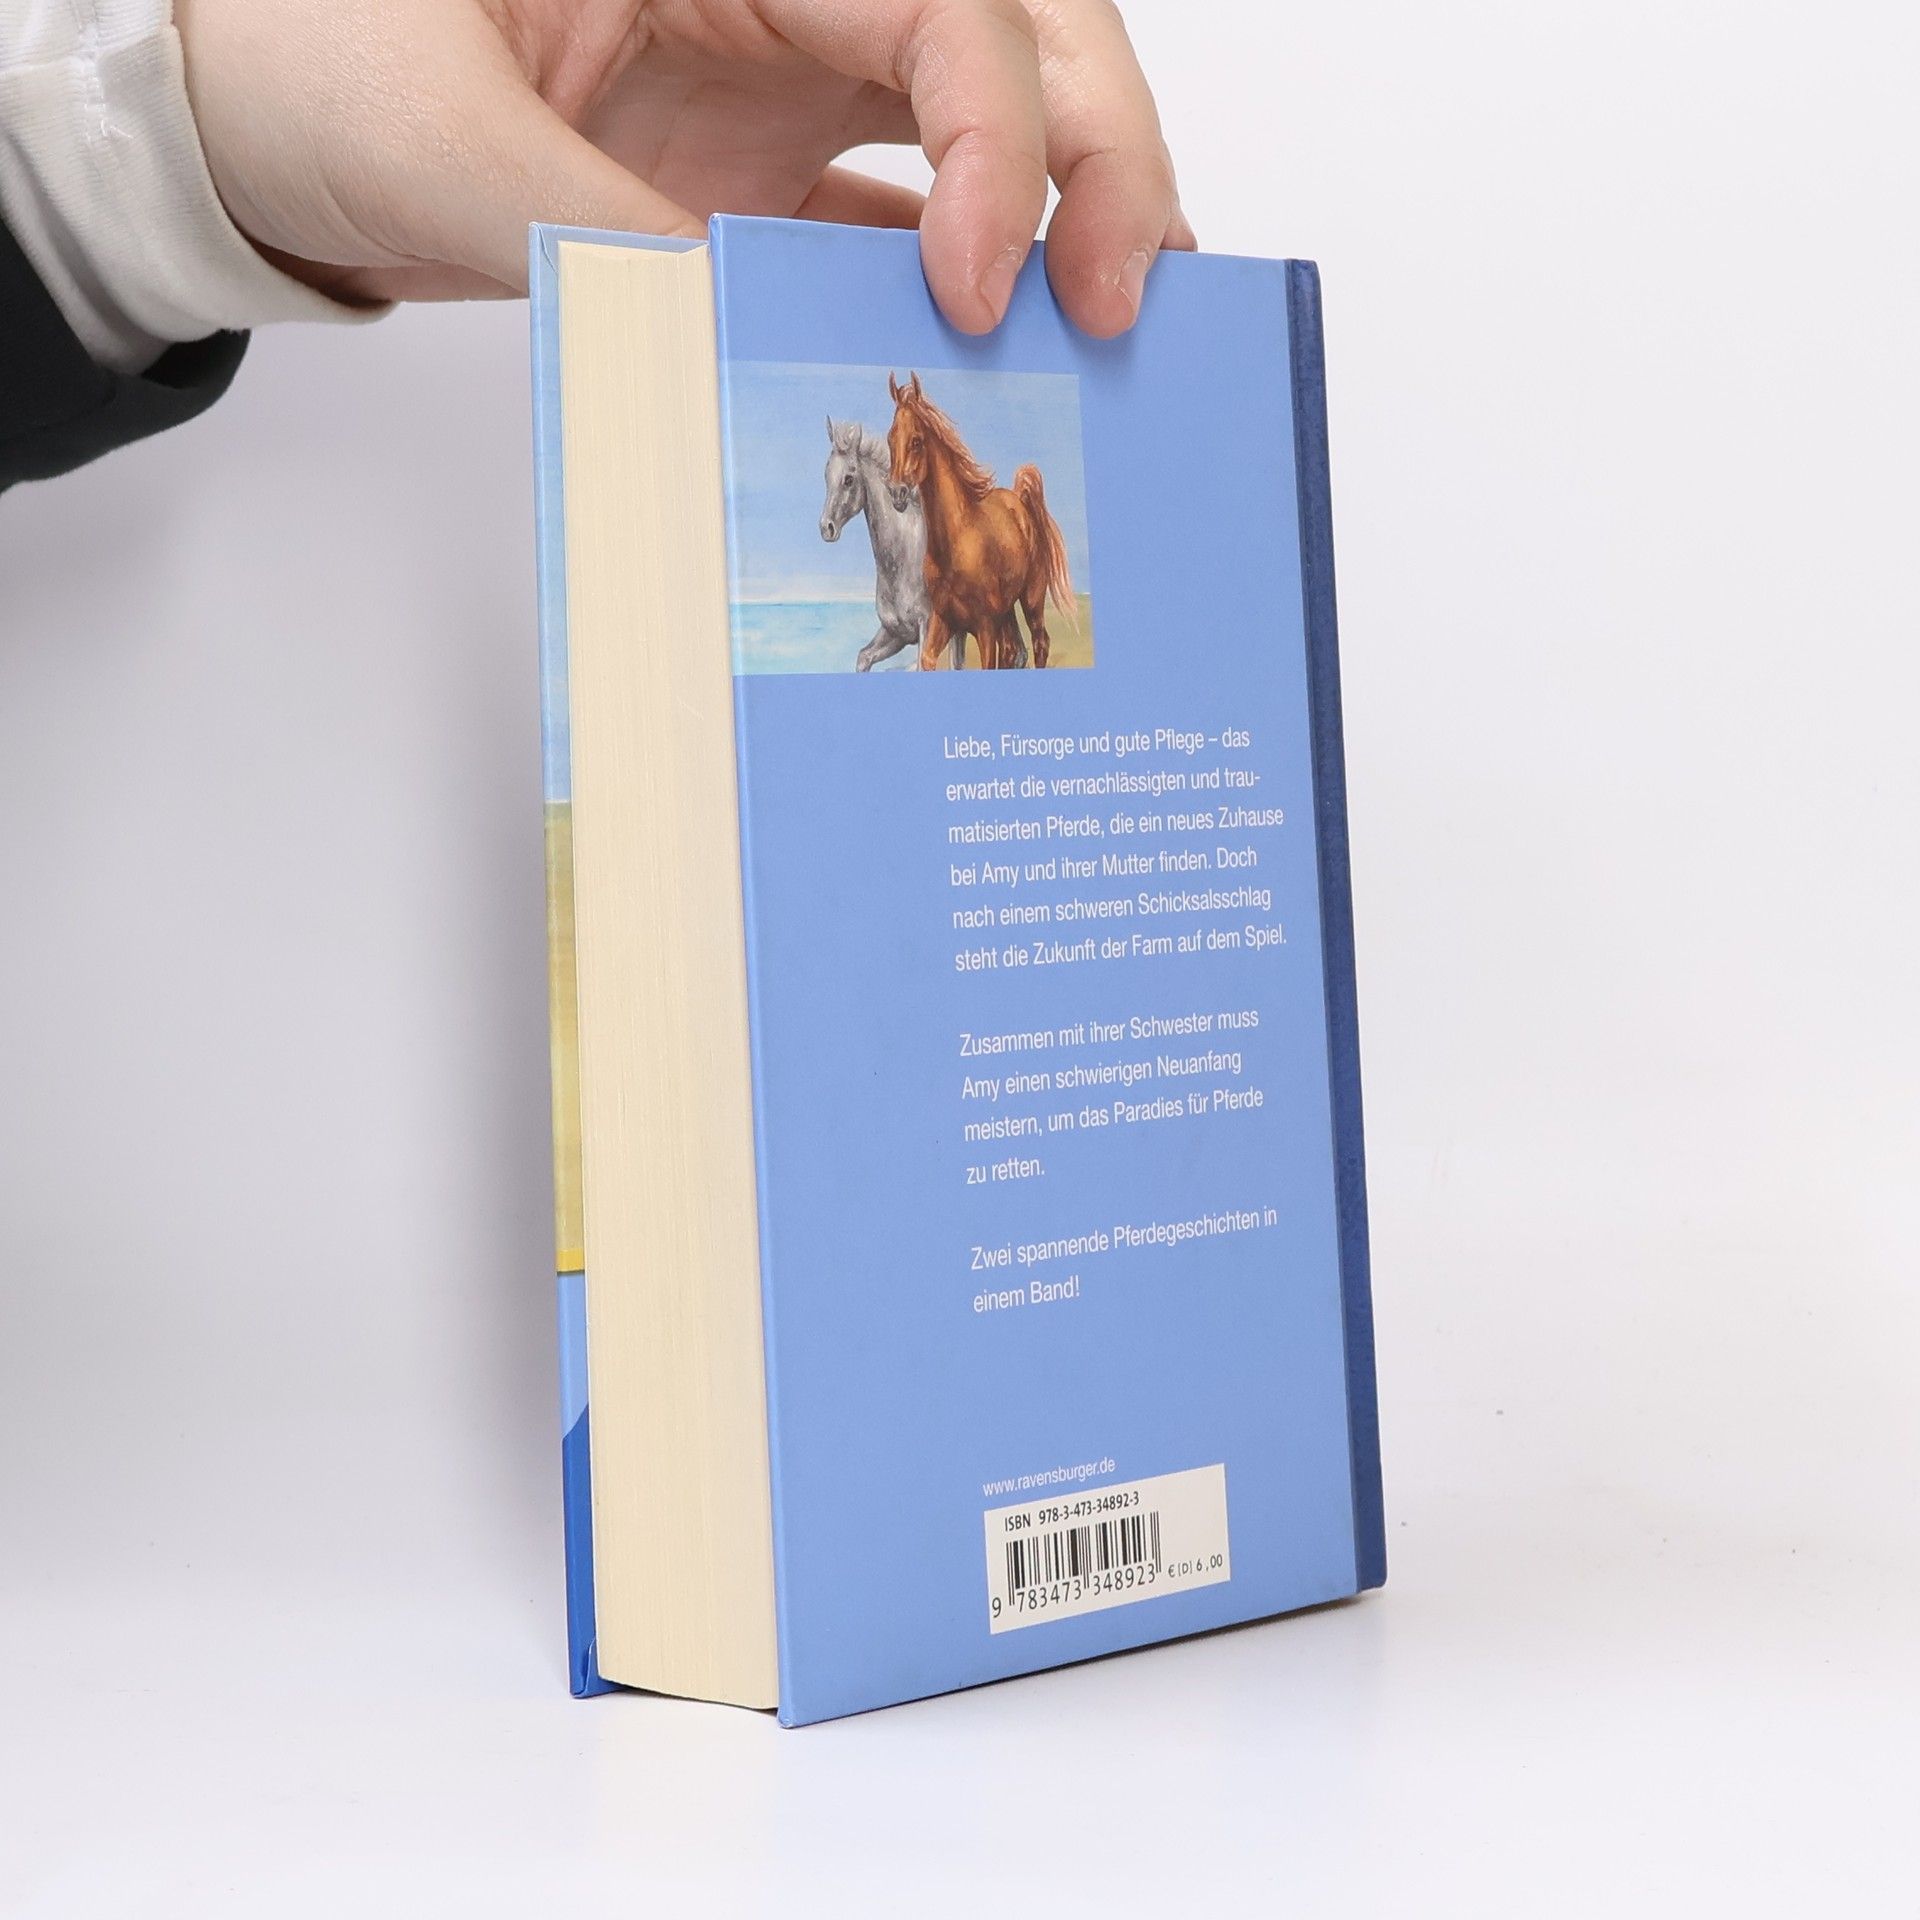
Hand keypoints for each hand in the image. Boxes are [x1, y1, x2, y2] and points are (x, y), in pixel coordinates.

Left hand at [173, 0, 1193, 336]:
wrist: (252, 117)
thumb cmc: (305, 55)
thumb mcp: (437, 133)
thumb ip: (597, 232)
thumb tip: (746, 342)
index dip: (1002, 131)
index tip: (979, 280)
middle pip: (1015, 29)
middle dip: (1100, 150)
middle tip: (1133, 294)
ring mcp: (776, 84)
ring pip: (984, 117)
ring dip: (1067, 211)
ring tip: (1128, 320)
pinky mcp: (754, 174)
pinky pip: (891, 218)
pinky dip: (963, 278)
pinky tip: (1006, 345)